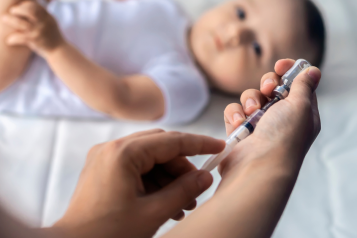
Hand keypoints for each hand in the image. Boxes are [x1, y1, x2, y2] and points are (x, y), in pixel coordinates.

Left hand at [2, 0, 64, 56]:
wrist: (59, 51)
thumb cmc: (53, 37)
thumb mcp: (51, 22)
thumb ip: (42, 15)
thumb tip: (29, 6)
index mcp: (48, 17)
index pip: (35, 5)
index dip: (25, 4)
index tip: (20, 7)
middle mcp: (44, 22)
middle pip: (29, 10)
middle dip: (18, 9)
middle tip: (12, 12)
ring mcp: (39, 31)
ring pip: (21, 23)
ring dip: (10, 20)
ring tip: (5, 19)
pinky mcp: (35, 40)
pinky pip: (20, 38)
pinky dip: (13, 39)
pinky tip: (9, 41)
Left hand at [54, 129, 224, 237]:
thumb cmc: (107, 234)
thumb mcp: (152, 214)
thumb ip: (183, 191)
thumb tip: (205, 177)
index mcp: (123, 154)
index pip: (171, 141)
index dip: (198, 144)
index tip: (219, 146)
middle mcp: (112, 148)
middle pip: (160, 147)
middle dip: (182, 166)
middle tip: (197, 187)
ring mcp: (106, 157)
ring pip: (149, 158)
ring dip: (169, 177)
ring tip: (184, 202)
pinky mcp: (104, 169)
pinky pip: (136, 167)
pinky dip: (153, 181)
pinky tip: (165, 202)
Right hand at [220, 59, 320, 181]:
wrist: (258, 166)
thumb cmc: (284, 137)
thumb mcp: (301, 106)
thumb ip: (304, 85)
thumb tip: (313, 71)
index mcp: (300, 112)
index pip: (296, 84)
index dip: (288, 71)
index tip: (280, 65)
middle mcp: (280, 117)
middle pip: (271, 87)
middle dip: (267, 84)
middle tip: (268, 89)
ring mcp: (259, 124)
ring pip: (250, 97)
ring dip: (250, 101)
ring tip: (252, 114)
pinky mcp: (239, 130)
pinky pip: (234, 111)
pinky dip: (235, 115)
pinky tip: (239, 125)